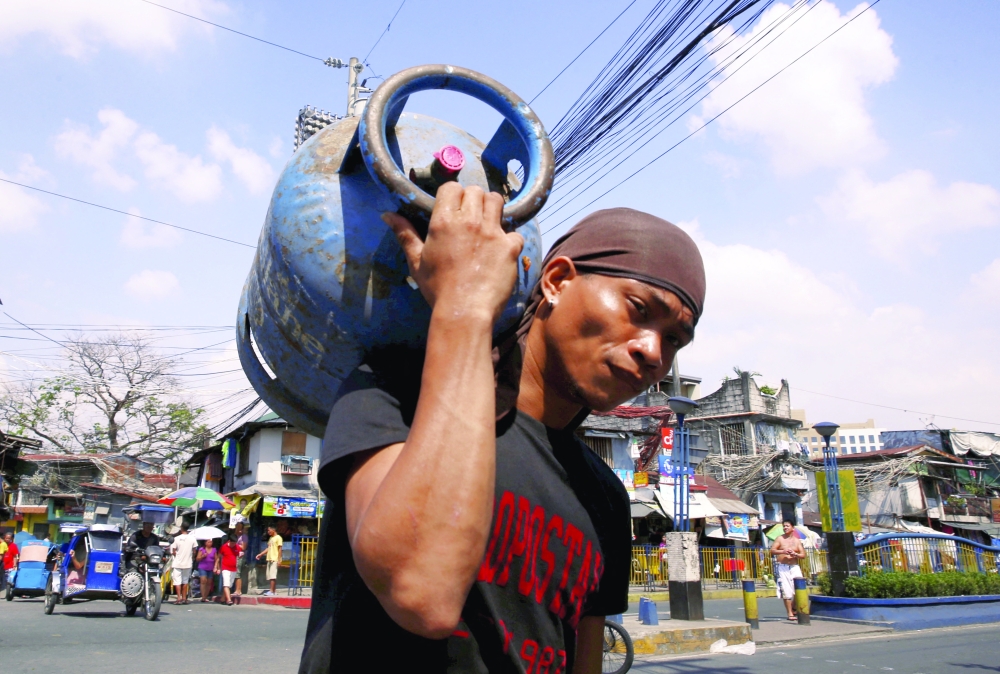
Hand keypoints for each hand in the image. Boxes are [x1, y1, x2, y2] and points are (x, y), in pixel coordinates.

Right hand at [382, 183, 523, 322]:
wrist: (464, 311)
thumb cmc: (437, 288)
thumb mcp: (416, 261)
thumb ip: (404, 234)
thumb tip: (387, 214)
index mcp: (444, 222)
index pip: (452, 188)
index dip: (452, 196)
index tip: (452, 209)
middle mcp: (470, 221)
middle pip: (476, 191)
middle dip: (473, 200)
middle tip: (470, 218)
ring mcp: (493, 232)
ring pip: (497, 201)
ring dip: (492, 209)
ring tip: (487, 225)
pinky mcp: (510, 247)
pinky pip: (515, 232)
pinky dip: (509, 239)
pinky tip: (501, 251)